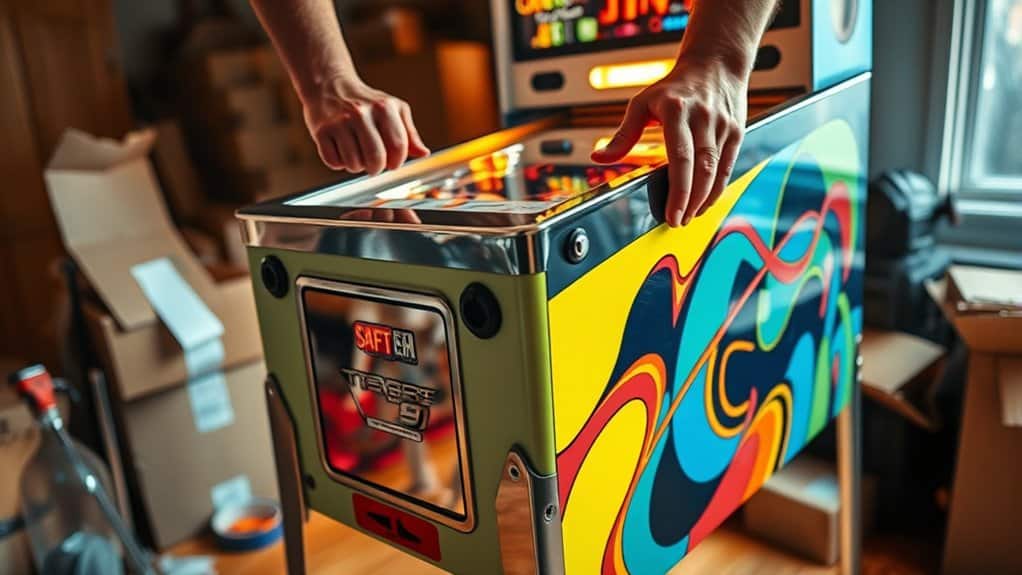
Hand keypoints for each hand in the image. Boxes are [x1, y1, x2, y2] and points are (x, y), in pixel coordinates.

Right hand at [302, 76, 429, 174]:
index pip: (398, 147)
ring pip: (354, 164)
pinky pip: (334, 162)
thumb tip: (423, 153)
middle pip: (376, 158)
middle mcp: (361, 113)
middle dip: (377, 168)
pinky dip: (339, 163)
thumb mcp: (393, 110)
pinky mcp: (321, 131)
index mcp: (384, 107)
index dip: (397, 161)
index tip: (392, 162)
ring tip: (356, 154)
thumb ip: (409, 133)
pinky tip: (341, 150)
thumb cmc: (366, 102)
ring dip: (357, 166)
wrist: (329, 85)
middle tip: (374, 164)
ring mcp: (339, 122)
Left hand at [591, 58, 747, 226]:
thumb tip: (599, 158)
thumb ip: (623, 135)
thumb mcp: (642, 104)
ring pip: (717, 171)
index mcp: (677, 111)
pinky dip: (717, 189)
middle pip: (701, 169)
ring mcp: (722, 126)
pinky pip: (728, 167)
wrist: (715, 63)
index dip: (678, 190)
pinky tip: (705, 203)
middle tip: (678, 222)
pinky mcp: (736, 132)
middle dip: (690, 201)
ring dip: (704, 200)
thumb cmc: (673, 87)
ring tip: (689, 217)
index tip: (671, 213)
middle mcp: (703, 118)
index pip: (680, 157)